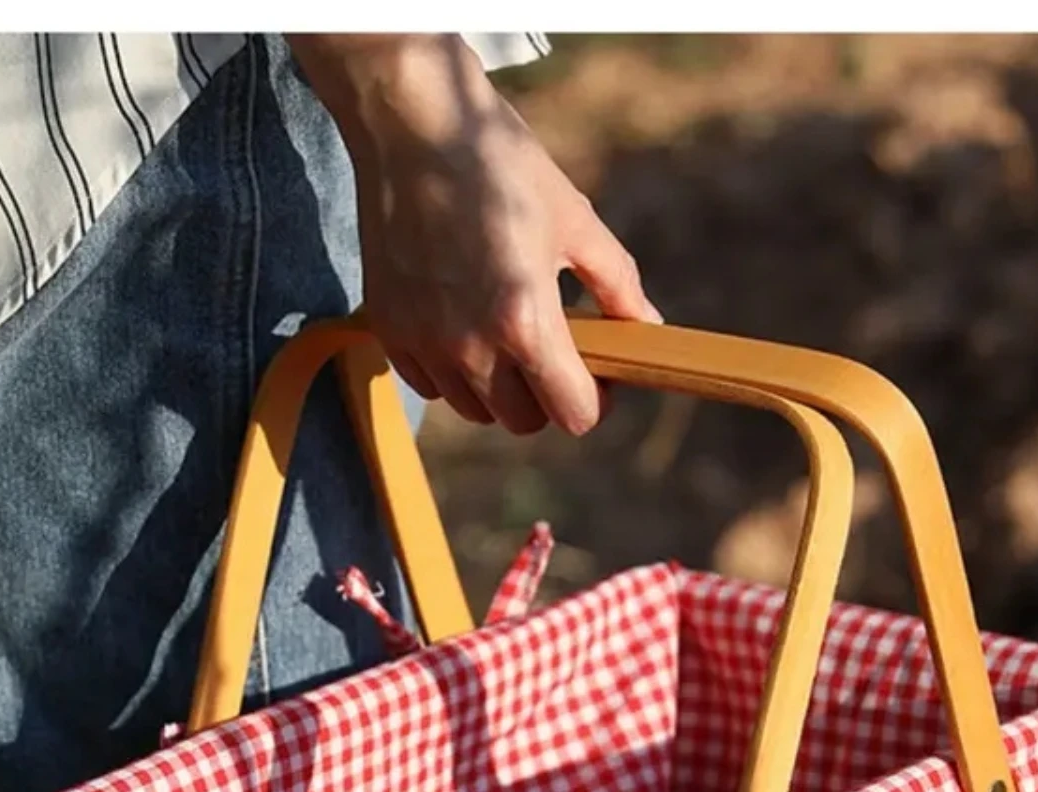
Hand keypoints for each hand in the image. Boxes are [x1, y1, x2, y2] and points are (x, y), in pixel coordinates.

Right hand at [289, 34, 660, 435]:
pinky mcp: (389, 331)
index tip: (598, 374)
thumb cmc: (500, 162)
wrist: (412, 124)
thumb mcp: (574, 220)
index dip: (595, 401)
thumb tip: (648, 327)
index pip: (573, 414)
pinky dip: (452, 371)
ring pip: (475, 410)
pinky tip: (463, 323)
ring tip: (505, 333)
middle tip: (554, 351)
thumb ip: (616, 284)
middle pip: (524, 421)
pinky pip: (431, 385)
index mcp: (526, 321)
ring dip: (498, 387)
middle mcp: (471, 346)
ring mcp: (425, 342)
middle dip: (546, 395)